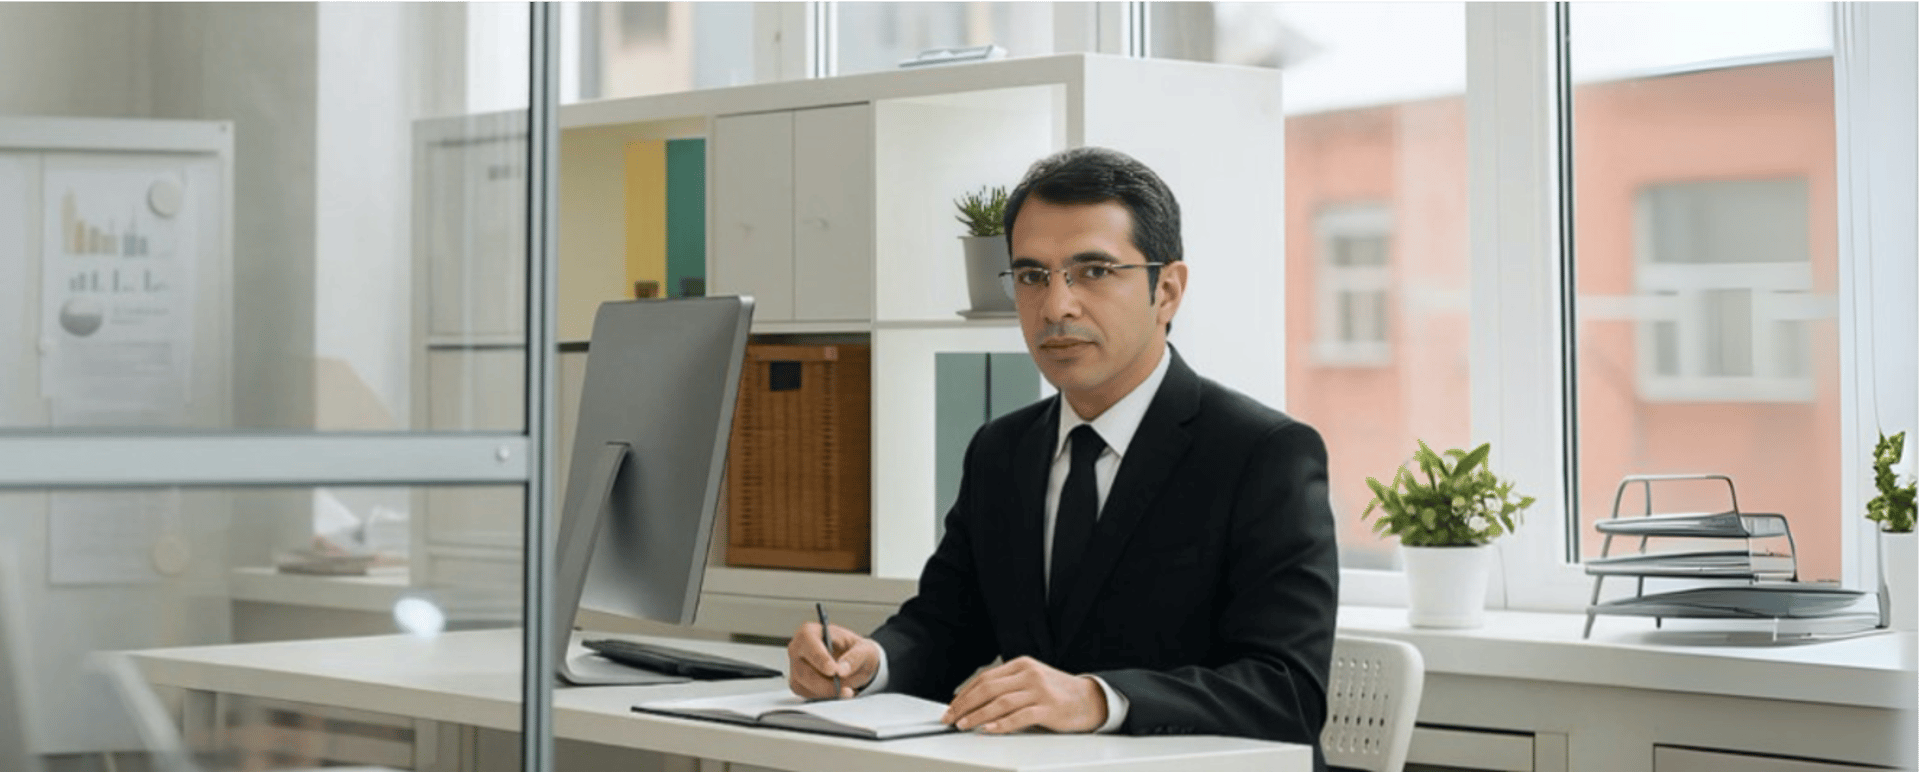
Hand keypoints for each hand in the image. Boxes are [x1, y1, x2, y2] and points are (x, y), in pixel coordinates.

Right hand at [787, 621, 879, 699]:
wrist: (855, 663)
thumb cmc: (855, 650)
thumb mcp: (864, 649)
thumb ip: (855, 657)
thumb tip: (842, 670)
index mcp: (810, 632)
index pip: (808, 643)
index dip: (820, 658)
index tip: (833, 671)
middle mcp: (797, 649)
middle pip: (803, 670)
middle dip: (825, 684)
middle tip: (846, 690)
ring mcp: (795, 667)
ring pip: (804, 685)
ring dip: (827, 692)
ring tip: (847, 691)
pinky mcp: (798, 683)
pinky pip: (806, 695)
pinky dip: (824, 697)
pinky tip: (837, 692)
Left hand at [942, 656, 1107, 733]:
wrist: (1090, 698)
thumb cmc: (1057, 692)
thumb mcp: (1031, 680)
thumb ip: (1007, 685)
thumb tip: (974, 701)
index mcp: (1022, 664)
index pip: (985, 678)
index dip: (964, 693)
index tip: (951, 707)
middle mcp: (1029, 674)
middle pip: (988, 688)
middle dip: (964, 704)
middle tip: (951, 718)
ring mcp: (1039, 691)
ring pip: (1000, 702)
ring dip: (977, 715)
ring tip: (963, 725)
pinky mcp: (1048, 708)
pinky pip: (1019, 716)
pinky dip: (1001, 724)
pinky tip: (989, 729)